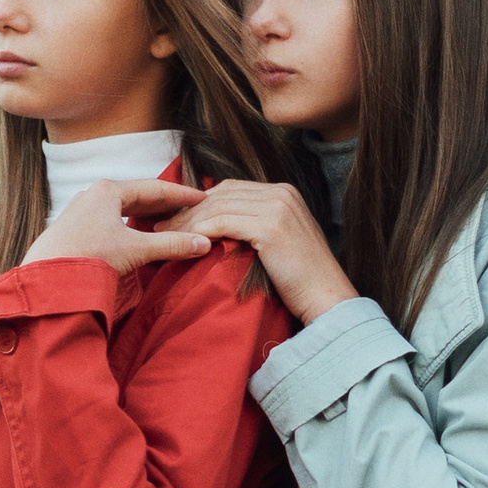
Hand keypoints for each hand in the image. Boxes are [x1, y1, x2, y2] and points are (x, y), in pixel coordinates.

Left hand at [24, 178, 218, 270]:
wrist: (46, 277)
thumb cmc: (88, 258)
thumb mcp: (135, 249)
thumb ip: (170, 245)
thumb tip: (203, 244)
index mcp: (109, 190)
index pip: (155, 188)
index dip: (181, 194)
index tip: (202, 197)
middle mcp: (93, 193)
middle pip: (138, 195)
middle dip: (164, 203)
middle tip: (189, 209)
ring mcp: (80, 209)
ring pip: (121, 206)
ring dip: (145, 213)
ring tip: (166, 221)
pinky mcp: (73, 226)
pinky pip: (109, 218)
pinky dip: (127, 223)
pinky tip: (134, 234)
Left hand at [155, 178, 355, 325]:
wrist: (328, 299)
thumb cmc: (301, 280)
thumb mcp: (279, 242)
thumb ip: (255, 225)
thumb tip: (216, 225)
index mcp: (284, 192)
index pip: (230, 189)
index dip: (199, 203)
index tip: (174, 218)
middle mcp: (282, 193)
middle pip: (220, 194)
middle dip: (187, 209)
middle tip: (160, 225)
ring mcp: (278, 207)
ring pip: (217, 207)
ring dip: (186, 222)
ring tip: (164, 236)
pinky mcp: (271, 227)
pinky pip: (223, 222)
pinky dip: (200, 231)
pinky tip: (184, 243)